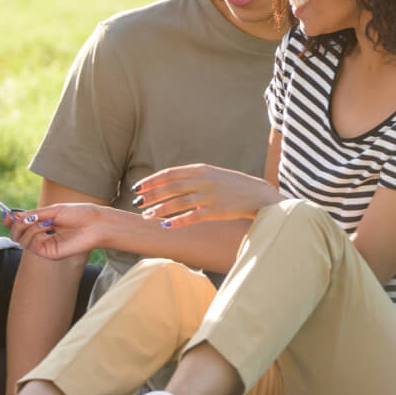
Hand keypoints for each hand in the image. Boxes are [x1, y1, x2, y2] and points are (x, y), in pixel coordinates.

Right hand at [5, 202, 116, 261]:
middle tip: (25, 218)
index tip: (5, 216)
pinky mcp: (49, 253)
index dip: (10, 221)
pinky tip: (49, 229)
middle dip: (17, 224)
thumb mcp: (52, 210)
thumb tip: (13, 216)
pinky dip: (37, 234)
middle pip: (16, 234)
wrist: (95, 224)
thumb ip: (32, 214)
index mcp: (42, 224)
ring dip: (30, 228)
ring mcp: (45, 246)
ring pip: (22, 240)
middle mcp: (41, 236)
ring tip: (46, 223)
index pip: (19, 226)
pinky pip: (33, 245)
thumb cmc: (78, 214)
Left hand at [133, 164, 279, 227]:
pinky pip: (193, 217)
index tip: (137, 188)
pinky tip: (166, 225)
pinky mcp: (217, 211)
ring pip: (178, 202)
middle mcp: (203, 180)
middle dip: (151, 196)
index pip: (169, 173)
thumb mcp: (211, 174)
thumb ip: (191, 176)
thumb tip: (166, 183)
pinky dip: (178, 221)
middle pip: (171, 187)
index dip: (151, 181)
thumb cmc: (231, 185)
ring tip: (147, 215)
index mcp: (201, 169)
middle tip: (137, 203)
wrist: (258, 194)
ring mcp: (210, 196)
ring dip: (160, 209)